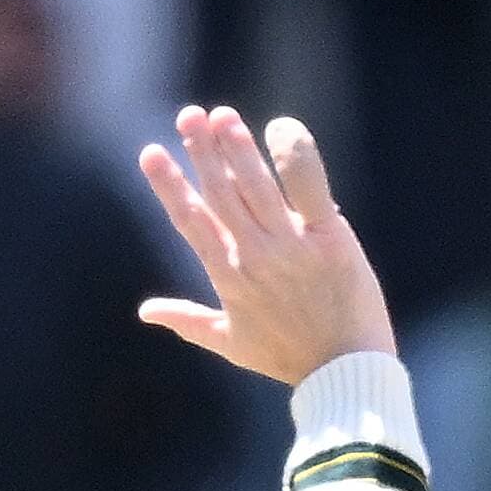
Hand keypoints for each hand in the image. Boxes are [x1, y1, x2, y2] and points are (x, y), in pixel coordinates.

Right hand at [137, 106, 397, 382]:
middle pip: (221, 193)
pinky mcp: (331, 241)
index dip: (169, 185)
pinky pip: (309, 189)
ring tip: (223, 117)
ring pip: (257, 186)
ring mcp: (292, 248)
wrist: (345, 376)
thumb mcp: (231, 342)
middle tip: (190, 114)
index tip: (151, 153)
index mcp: (228, 276)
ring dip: (238, 148)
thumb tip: (145, 311)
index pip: (191, 221)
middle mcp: (254, 257)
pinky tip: (281, 129)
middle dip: (202, 151)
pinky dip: (295, 157)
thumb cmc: (289, 358)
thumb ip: (187, 320)